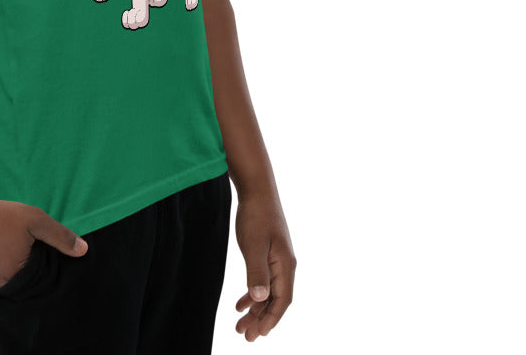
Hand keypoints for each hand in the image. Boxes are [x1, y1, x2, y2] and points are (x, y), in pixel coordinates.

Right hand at [0, 196, 87, 291]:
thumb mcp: (35, 220)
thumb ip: (60, 236)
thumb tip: (83, 250)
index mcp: (16, 276)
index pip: (38, 281)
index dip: (42, 265)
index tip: (40, 249)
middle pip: (20, 281)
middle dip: (26, 266)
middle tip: (25, 245)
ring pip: (3, 277)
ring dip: (8, 264)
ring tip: (9, 244)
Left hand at [233, 187, 295, 340]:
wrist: (257, 189)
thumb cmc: (256, 216)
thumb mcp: (253, 245)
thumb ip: (257, 272)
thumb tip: (261, 299)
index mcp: (285, 265)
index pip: (282, 301)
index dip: (271, 319)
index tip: (259, 335)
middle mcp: (285, 265)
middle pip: (275, 300)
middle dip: (261, 320)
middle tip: (245, 336)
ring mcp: (277, 259)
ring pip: (268, 292)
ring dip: (256, 309)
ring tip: (240, 325)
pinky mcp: (268, 253)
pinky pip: (263, 280)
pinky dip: (253, 293)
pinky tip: (240, 303)